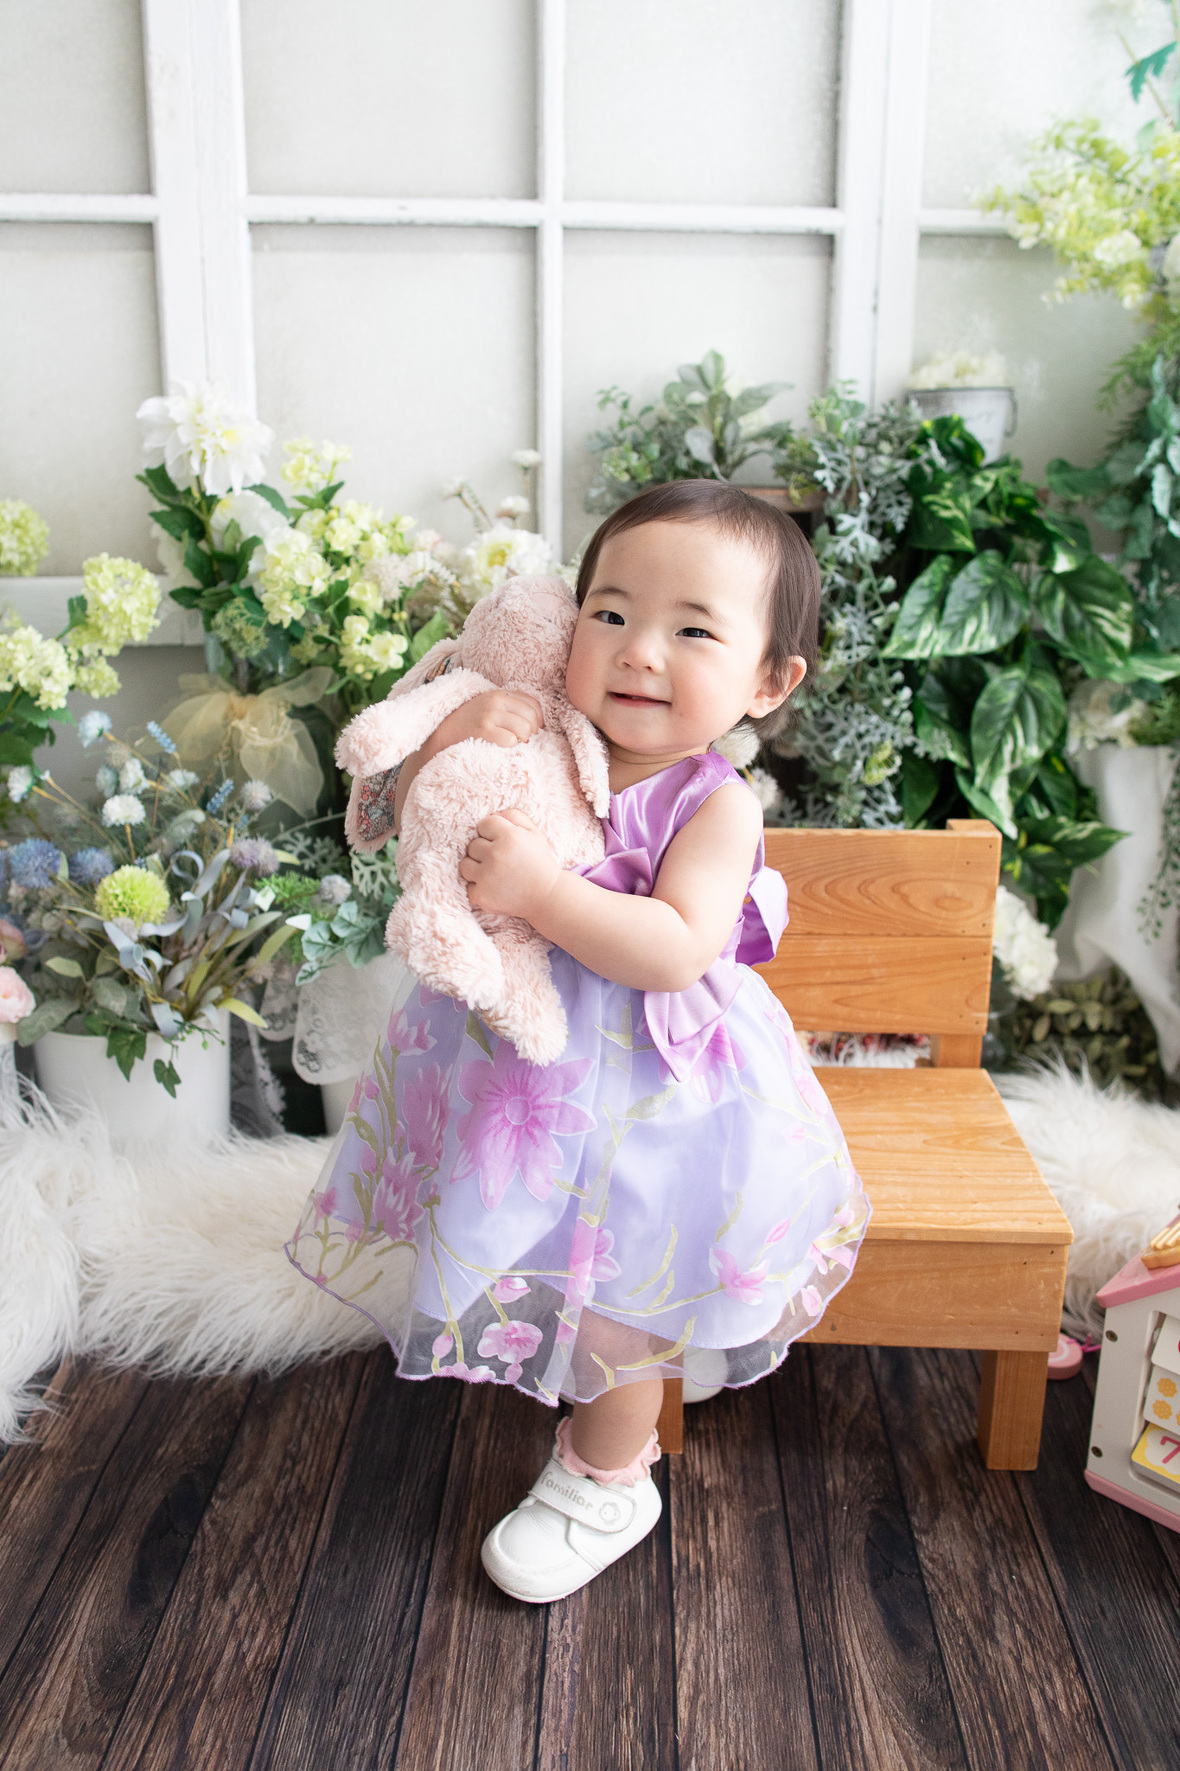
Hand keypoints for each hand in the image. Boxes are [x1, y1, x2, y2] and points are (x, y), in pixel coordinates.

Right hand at [428, 690, 543, 757]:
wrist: (440, 734)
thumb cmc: (469, 725)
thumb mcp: (489, 708)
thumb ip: (510, 709)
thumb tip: (538, 724)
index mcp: (500, 694)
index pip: (534, 705)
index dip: (537, 721)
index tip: (530, 732)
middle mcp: (496, 700)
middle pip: (532, 719)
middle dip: (530, 734)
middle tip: (519, 741)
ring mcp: (489, 714)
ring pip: (524, 730)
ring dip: (521, 741)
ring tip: (510, 744)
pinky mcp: (483, 730)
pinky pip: (511, 740)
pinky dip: (510, 747)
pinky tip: (500, 748)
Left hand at [459, 808, 560, 920]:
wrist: (548, 896)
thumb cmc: (540, 862)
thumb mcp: (534, 833)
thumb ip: (514, 816)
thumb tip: (493, 814)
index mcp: (509, 836)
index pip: (483, 824)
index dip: (493, 833)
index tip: (503, 843)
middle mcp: (495, 855)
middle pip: (472, 845)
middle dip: (485, 851)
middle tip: (502, 860)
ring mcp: (486, 877)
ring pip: (465, 865)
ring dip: (477, 868)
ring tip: (494, 873)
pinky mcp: (482, 896)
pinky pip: (468, 886)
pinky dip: (479, 888)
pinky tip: (494, 888)